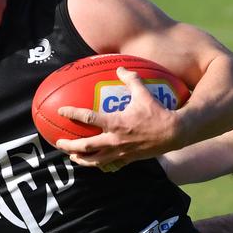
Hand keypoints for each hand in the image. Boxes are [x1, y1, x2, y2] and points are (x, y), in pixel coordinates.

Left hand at [54, 66, 180, 170]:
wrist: (174, 133)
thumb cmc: (158, 112)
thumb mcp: (143, 93)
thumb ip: (130, 79)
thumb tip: (120, 68)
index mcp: (116, 122)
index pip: (88, 118)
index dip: (72, 114)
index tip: (61, 111)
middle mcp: (115, 140)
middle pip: (85, 146)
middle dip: (69, 146)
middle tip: (59, 143)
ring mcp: (121, 152)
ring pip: (95, 160)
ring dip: (81, 159)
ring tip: (72, 157)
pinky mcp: (128, 159)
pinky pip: (110, 165)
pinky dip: (100, 165)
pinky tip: (95, 163)